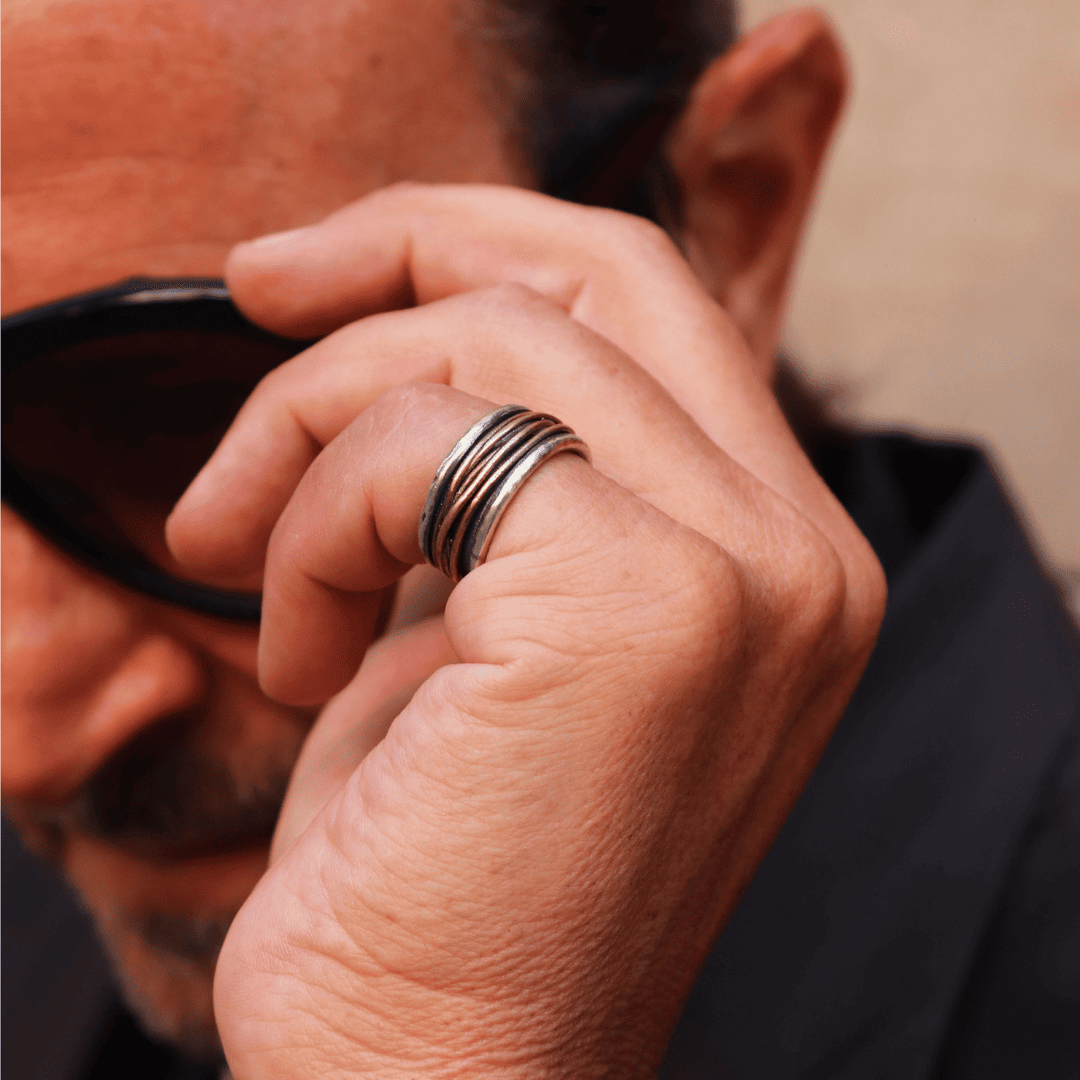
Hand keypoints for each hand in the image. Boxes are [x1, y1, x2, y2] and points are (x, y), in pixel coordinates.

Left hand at [167, 183, 885, 1078]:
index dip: (478, 246)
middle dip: (399, 248)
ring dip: (315, 433)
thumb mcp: (492, 627)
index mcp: (778, 551)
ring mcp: (738, 571)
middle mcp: (795, 550)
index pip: (647, 307)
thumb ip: (508, 476)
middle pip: (594, 278)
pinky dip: (318, 525)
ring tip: (249, 562)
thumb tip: (417, 342)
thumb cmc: (448, 868)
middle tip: (260, 287)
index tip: (316, 274)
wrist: (448, 1077)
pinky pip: (427, 446)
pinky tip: (299, 649)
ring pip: (489, 347)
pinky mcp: (634, 602)